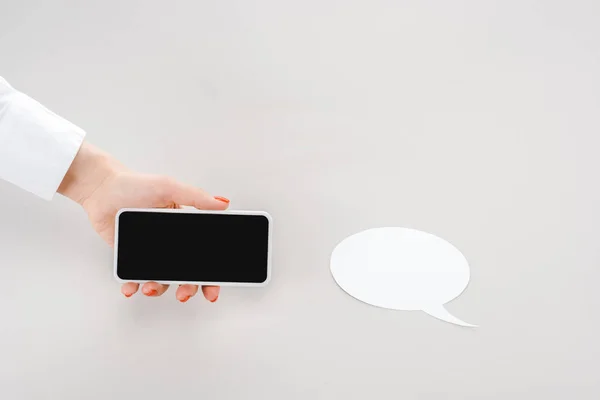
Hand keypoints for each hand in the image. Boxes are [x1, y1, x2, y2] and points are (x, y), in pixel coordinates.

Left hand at [58, 142, 228, 301]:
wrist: (102, 190)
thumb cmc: (135, 185)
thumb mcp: (170, 188)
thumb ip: (196, 197)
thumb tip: (222, 204)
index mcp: (185, 229)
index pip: (204, 256)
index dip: (210, 276)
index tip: (212, 289)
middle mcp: (170, 244)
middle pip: (185, 274)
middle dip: (188, 288)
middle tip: (184, 294)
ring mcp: (151, 253)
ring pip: (161, 279)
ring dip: (159, 288)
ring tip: (151, 287)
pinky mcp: (131, 258)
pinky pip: (135, 278)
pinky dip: (134, 286)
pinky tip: (132, 288)